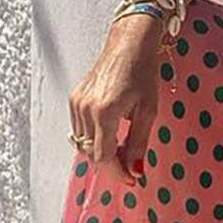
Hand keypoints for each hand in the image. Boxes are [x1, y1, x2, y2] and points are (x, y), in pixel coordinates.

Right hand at [68, 15, 164, 184]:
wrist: (129, 42)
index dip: (117, 173)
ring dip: (101, 152)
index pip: (104, 157)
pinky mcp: (74, 98)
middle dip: (110, 165)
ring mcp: (76, 103)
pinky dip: (94, 138)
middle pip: (91, 153)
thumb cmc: (143, 72)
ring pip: (83, 143)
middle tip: (130, 167)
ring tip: (123, 150)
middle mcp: (85, 108)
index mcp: (104, 112)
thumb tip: (135, 170)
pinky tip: (111, 135)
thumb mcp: (148, 110)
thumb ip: (139, 142)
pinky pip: (79, 130)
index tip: (132, 180)